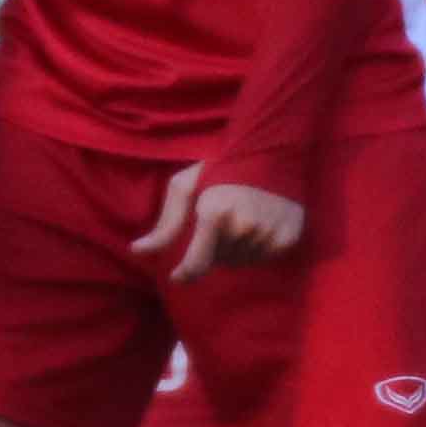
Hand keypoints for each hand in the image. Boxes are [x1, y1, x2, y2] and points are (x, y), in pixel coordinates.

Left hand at [133, 166, 304, 281]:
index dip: (184, 274)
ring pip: (240, 261)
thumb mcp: (185, 188)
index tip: (177, 275)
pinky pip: (263, 258)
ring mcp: (268, 235)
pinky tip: (256, 224)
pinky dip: (255, 247)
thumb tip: (137, 251)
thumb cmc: (219, 167)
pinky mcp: (288, 239)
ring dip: (233, 249)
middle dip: (211, 248)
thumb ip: (165, 225)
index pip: (197, 264)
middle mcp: (243, 228)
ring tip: (236, 220)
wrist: (271, 151)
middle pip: (218, 261)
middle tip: (216, 223)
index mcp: (215, 213)